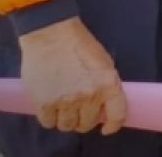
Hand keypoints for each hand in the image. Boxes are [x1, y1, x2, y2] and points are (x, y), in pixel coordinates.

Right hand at [18, 17, 125, 134]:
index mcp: (108, 84)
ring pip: (67, 126)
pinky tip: (50, 105)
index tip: (107, 127)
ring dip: (66, 119)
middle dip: (84, 119)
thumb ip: (106, 85)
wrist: (51, 34)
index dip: (113, 125)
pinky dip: (49, 117)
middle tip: (78, 109)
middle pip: (87, 124)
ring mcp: (66, 101)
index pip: (117, 115)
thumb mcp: (103, 62)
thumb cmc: (79, 44)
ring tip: (62, 105)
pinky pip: (48, 123)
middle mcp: (89, 96)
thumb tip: (104, 107)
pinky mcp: (44, 103)